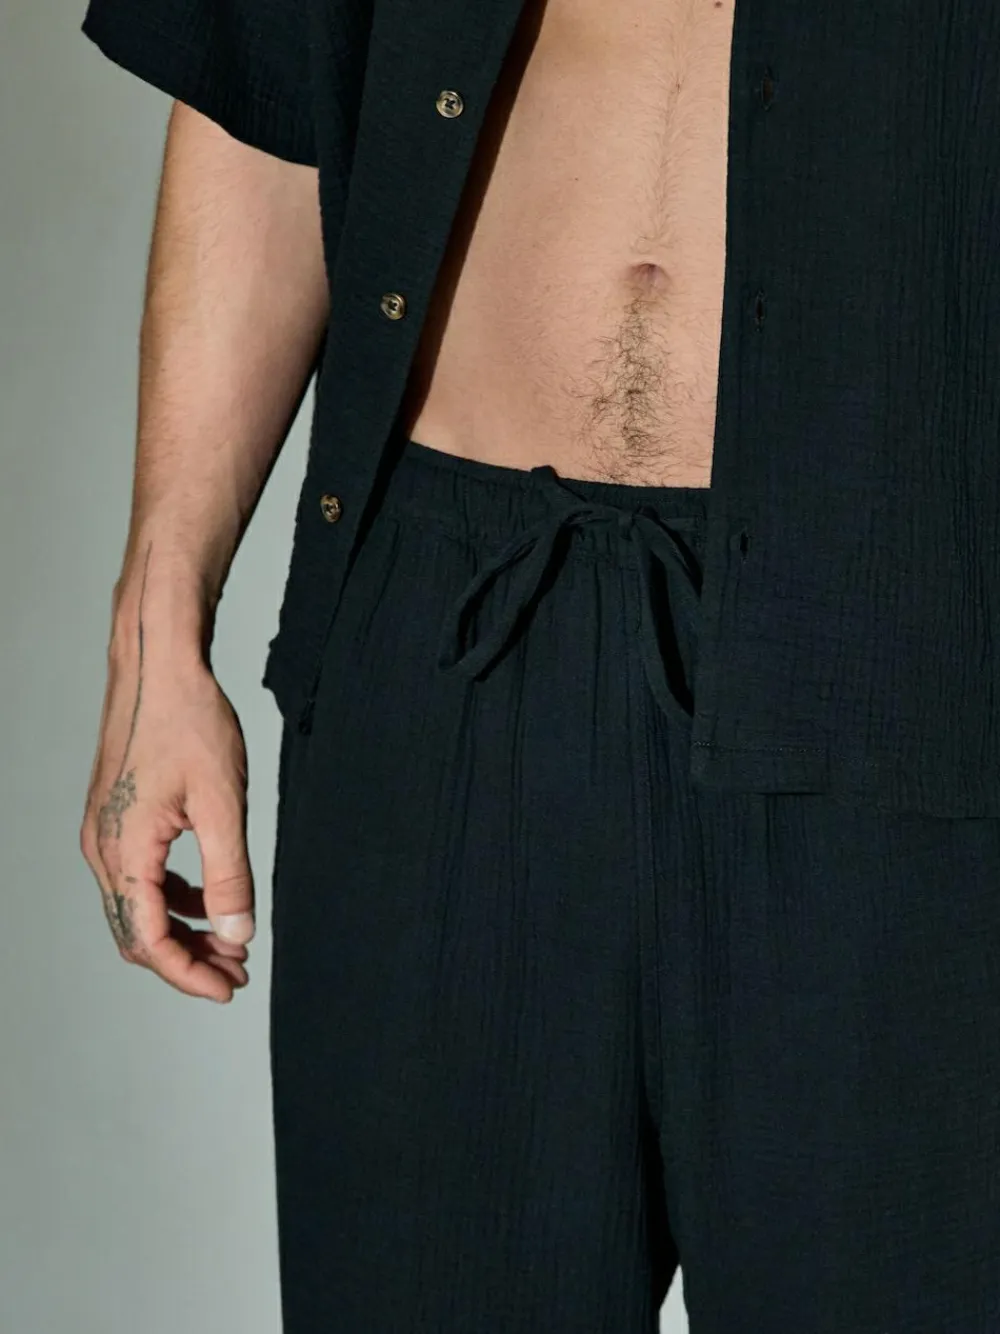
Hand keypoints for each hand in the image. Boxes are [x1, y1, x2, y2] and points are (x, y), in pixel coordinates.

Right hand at [81, 644, 255, 1002]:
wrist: (159, 667)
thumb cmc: (191, 723)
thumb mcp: (223, 804)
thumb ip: (230, 875)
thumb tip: (237, 934)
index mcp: (124, 851)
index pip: (149, 942)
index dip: (189, 975)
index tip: (230, 988)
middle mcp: (102, 849)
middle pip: (137, 934)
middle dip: (188, 960)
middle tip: (237, 972)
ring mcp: (104, 834)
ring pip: (137, 908)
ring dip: (182, 931)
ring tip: (232, 941)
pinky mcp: (115, 819)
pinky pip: (138, 879)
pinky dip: (173, 899)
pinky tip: (211, 899)